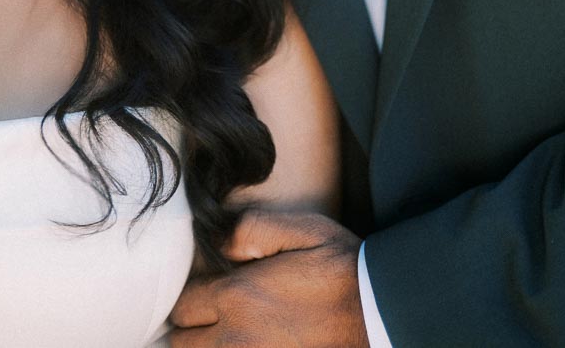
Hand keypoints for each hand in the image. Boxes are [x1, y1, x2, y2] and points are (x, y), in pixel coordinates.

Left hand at [170, 209, 367, 346]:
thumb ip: (250, 229)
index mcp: (238, 296)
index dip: (189, 298)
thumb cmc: (342, 268)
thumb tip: (216, 243)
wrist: (382, 313)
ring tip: (222, 337)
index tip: (203, 293)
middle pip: (182, 345)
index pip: (183, 305)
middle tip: (206, 320)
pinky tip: (243, 346)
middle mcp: (238, 338)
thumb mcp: (300, 229)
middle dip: (190, 331)